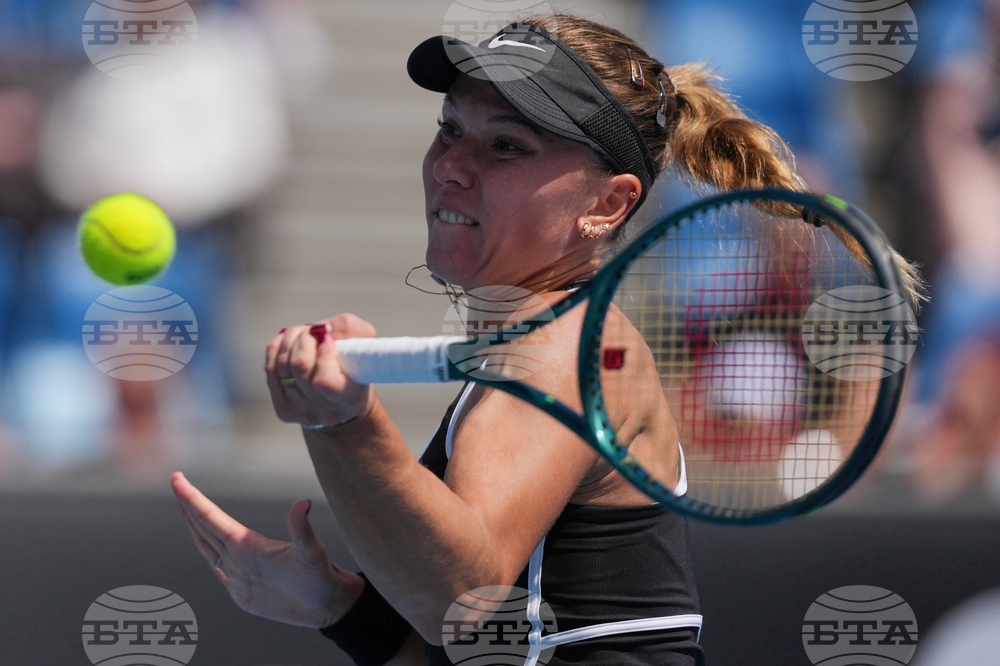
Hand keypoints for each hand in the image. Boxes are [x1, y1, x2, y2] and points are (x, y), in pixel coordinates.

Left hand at [170, 471, 363, 628]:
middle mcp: (235, 564)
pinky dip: (209, 550)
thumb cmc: (321, 581)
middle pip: (202, 531)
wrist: (327, 611)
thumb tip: (303, 503)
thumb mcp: (314, 553)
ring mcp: (235, 581)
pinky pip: (217, 567)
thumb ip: (302, 529)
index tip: (176, 479)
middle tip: (176, 482)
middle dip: (187, 506)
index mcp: (246, 549)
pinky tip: (209, 545)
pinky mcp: (241, 594)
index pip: (210, 518)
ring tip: (186, 509)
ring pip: (207, 548)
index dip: (191, 498)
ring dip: (195, 528)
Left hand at [266, 314, 376, 427]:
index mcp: (351, 399)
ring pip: (282, 366)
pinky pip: (271, 370)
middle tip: (315, 331)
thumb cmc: (356, 367)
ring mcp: (302, 412)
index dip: (323, 354)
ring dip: (291, 340)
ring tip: (305, 334)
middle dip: (304, 338)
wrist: (344, 401)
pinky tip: (288, 344)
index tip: (329, 339)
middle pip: (299, 366)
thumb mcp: (365, 345)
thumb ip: (351, 330)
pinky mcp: (285, 410)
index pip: (324, 381)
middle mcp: (326, 411)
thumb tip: (322, 328)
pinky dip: (277, 350)